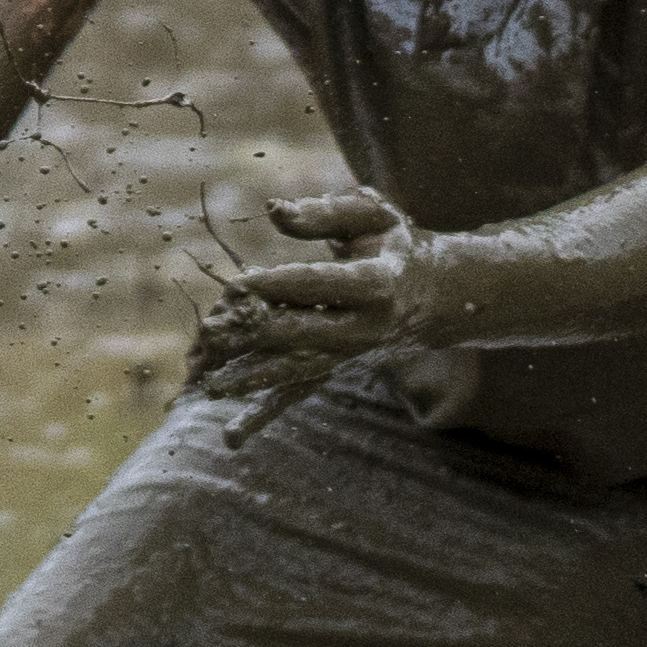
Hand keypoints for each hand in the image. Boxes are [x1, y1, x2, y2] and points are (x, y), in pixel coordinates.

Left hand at [186, 191, 429, 394]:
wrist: (438, 294)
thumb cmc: (396, 243)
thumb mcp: (371, 215)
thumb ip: (324, 214)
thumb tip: (273, 210)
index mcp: (376, 284)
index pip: (319, 286)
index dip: (278, 285)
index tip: (237, 285)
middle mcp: (363, 327)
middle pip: (303, 333)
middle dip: (254, 334)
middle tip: (208, 333)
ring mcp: (349, 354)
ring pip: (296, 369)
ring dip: (251, 378)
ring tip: (209, 388)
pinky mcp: (335, 368)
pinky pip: (299, 393)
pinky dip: (265, 412)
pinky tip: (233, 436)